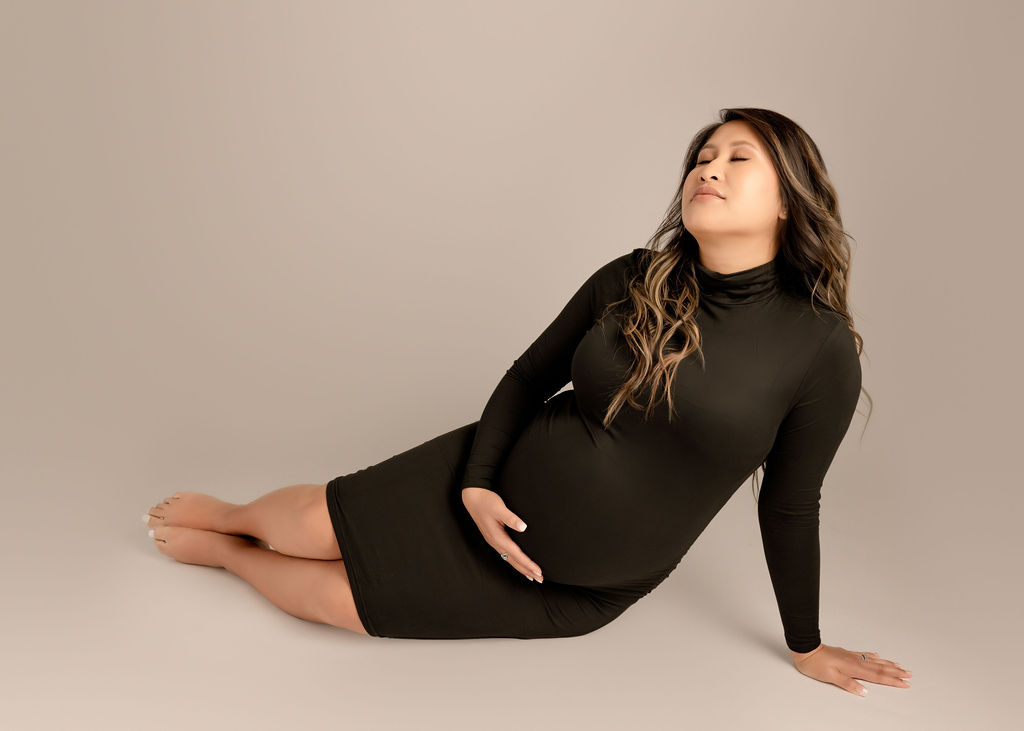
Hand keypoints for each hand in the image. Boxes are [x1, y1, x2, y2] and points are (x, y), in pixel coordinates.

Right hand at [462, 487, 543, 582]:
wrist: (472, 497)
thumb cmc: (486, 501)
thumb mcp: (499, 508)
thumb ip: (511, 518)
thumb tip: (523, 527)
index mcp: (497, 537)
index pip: (516, 555)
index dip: (528, 564)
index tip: (538, 571)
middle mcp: (495, 542)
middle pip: (513, 561)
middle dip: (527, 571)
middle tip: (540, 579)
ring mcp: (493, 541)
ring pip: (509, 559)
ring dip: (521, 568)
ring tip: (532, 576)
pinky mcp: (493, 538)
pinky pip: (505, 554)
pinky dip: (514, 561)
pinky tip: (518, 563)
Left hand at [791, 642, 911, 695]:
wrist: (806, 649)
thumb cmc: (815, 664)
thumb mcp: (830, 677)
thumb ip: (848, 684)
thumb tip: (865, 691)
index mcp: (854, 668)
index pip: (877, 676)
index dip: (892, 680)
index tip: (905, 683)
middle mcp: (855, 661)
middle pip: (880, 668)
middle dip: (895, 672)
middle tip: (909, 675)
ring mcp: (851, 656)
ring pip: (874, 661)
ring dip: (888, 664)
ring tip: (900, 666)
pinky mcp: (846, 654)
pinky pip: (864, 655)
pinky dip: (874, 656)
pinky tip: (877, 656)